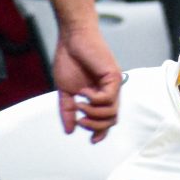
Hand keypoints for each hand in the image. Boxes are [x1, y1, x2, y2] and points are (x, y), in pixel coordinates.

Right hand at [51, 21, 123, 140]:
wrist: (72, 38)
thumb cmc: (70, 59)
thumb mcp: (65, 91)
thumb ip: (68, 110)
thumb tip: (70, 130)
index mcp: (100, 95)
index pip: (106, 120)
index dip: (101, 132)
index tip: (92, 140)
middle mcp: (110, 91)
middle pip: (111, 120)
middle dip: (95, 126)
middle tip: (80, 120)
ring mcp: (113, 84)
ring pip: (112, 113)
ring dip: (94, 114)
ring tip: (79, 105)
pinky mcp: (114, 76)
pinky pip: (108, 99)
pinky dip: (95, 100)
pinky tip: (84, 93)